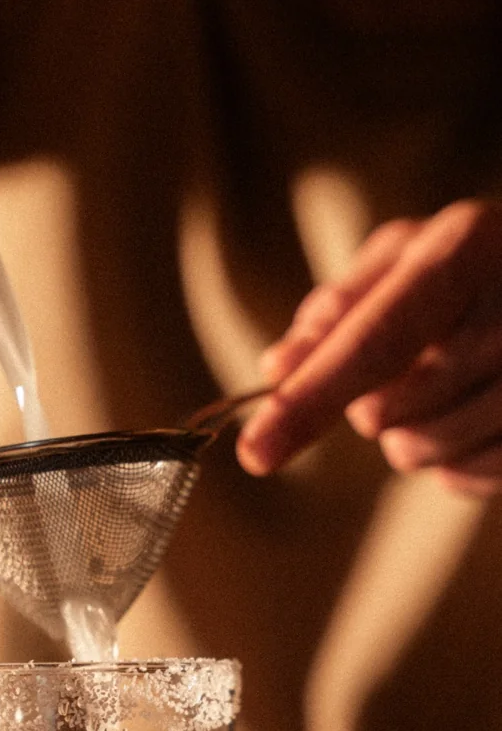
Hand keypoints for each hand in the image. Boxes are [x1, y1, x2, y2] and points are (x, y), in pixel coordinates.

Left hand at [236, 199, 501, 496]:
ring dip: (406, 435)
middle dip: (365, 404)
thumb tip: (277, 368)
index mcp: (463, 251)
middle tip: (406, 365)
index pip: (373, 343)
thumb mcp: (409, 258)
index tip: (255, 451)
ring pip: (418, 454)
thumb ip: (338, 308)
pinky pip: (463, 480)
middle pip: (384, 413)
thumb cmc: (475, 267)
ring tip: (442, 388)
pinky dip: (450, 459)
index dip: (309, 401)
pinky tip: (473, 414)